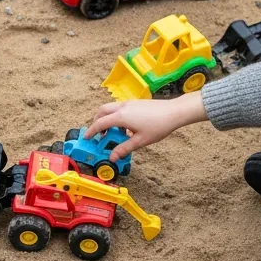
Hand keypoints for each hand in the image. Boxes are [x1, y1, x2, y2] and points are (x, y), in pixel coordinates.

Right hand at [84, 93, 206, 160]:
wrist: (174, 112)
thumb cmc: (158, 126)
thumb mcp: (140, 141)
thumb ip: (124, 149)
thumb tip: (112, 157)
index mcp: (121, 117)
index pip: (100, 124)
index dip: (91, 132)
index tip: (87, 138)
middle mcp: (122, 107)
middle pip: (102, 112)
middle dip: (97, 122)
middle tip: (99, 135)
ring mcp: (129, 103)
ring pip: (110, 108)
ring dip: (107, 119)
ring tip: (113, 133)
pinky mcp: (135, 102)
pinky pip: (119, 108)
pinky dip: (116, 116)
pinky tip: (125, 128)